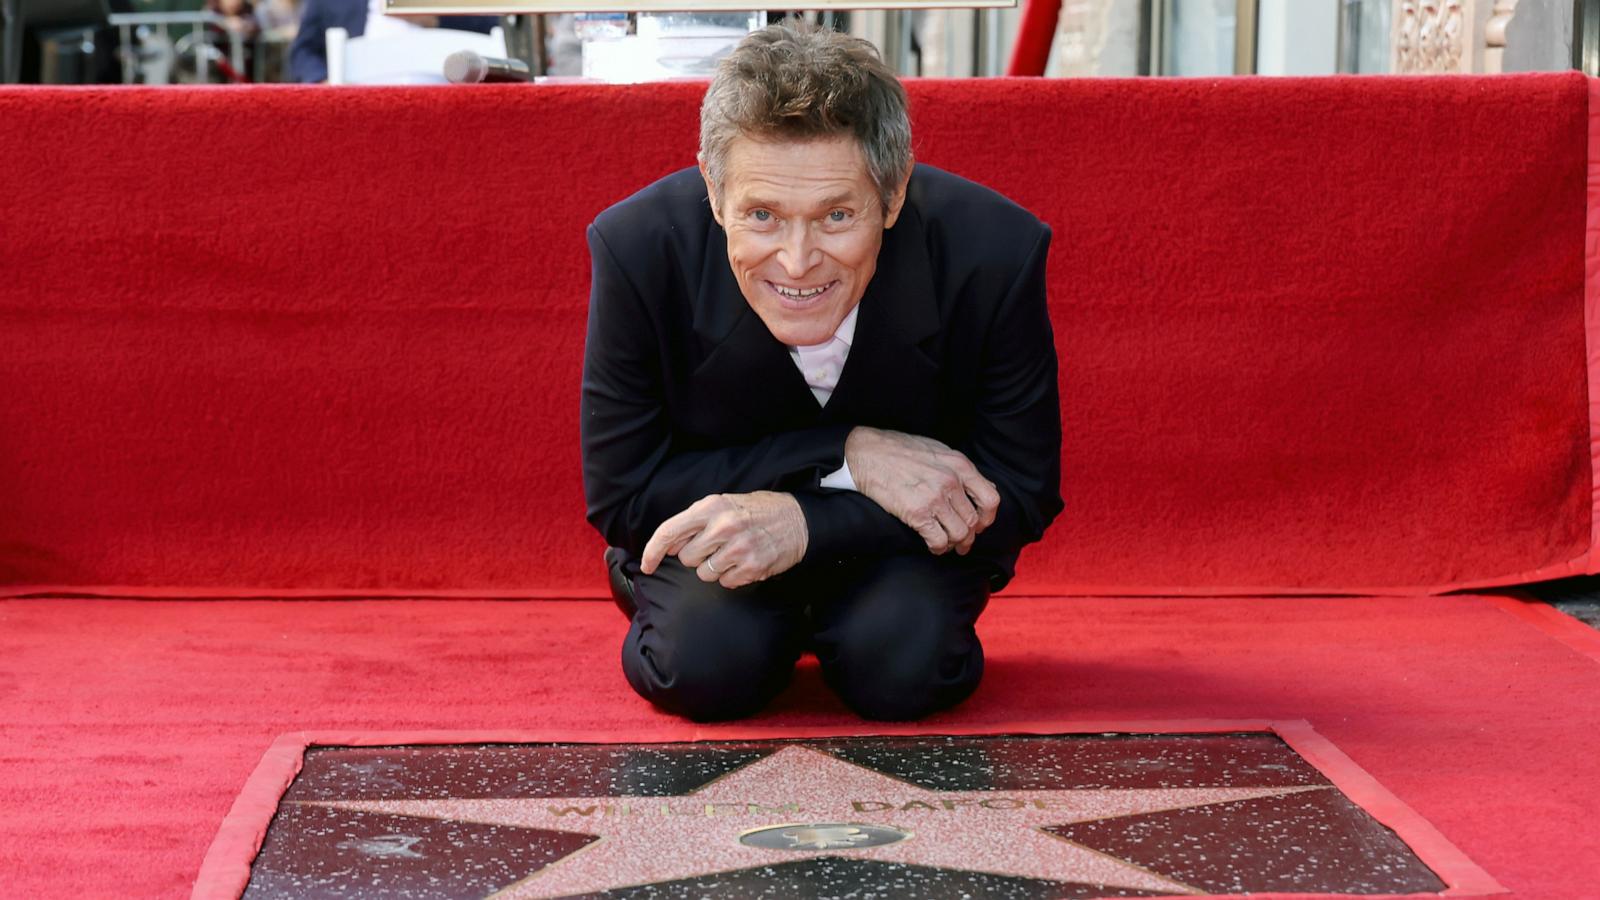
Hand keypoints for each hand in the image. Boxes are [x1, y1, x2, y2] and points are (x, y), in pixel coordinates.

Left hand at [640, 492, 808, 588]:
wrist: (798, 519)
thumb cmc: (756, 511)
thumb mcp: (724, 503)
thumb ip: (696, 522)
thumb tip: (669, 546)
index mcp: (711, 507)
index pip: (669, 532)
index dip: (652, 551)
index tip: (646, 565)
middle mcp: (723, 527)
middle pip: (686, 558)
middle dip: (696, 556)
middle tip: (715, 545)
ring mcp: (738, 549)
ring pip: (704, 573)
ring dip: (714, 567)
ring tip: (733, 552)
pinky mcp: (752, 567)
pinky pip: (725, 582)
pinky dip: (732, 576)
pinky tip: (745, 561)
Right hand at [844, 426, 999, 554]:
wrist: (867, 452)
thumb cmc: (899, 450)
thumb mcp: (938, 450)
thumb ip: (961, 469)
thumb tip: (983, 486)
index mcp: (960, 465)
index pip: (990, 499)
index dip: (987, 518)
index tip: (979, 525)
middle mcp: (951, 481)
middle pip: (973, 521)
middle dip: (968, 536)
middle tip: (960, 542)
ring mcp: (935, 497)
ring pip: (959, 534)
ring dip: (954, 544)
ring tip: (945, 544)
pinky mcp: (917, 512)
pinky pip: (938, 540)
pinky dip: (937, 548)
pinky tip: (931, 545)